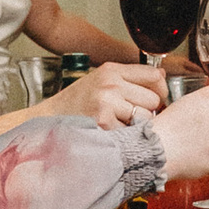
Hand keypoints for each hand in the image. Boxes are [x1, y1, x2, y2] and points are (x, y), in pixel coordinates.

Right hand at [45, 61, 166, 126]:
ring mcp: (107, 102)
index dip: (160, 90)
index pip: (154, 76)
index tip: (156, 99)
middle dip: (148, 111)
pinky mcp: (103, 122)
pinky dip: (124, 137)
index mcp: (111, 70)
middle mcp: (110, 83)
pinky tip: (110, 133)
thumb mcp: (100, 81)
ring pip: (146, 117)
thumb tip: (161, 78)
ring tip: (120, 125)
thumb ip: (128, 78)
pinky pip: (131, 132)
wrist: (48, 119)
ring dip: (137, 125)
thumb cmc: (75, 104)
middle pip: (154, 98)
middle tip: (132, 116)